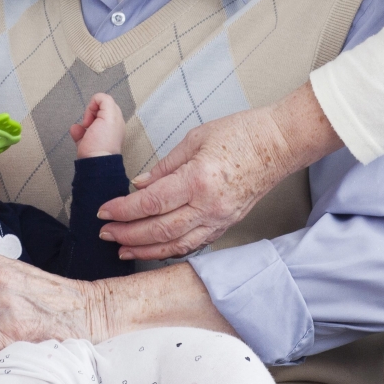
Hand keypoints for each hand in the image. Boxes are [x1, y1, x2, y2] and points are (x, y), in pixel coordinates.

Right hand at [71, 92, 124, 158]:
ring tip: (85, 131)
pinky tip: (77, 134)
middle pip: (95, 110)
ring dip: (82, 122)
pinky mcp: (86, 142)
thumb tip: (95, 101)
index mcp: (116, 119)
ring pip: (86, 120)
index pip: (105, 103)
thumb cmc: (103, 139)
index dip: (97, 105)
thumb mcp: (110, 115)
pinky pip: (78, 130)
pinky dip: (75, 130)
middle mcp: (108, 126)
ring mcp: (96, 134)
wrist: (95, 162)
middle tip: (90, 123)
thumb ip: (105, 101)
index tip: (96, 115)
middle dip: (89, 113)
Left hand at [95, 84, 338, 258]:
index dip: (123, 210)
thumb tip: (140, 184)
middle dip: (128, 234)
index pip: (151, 202)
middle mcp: (209, 205)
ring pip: (176, 244)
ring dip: (146, 249)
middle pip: (159, 229)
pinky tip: (155, 249)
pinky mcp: (227, 224)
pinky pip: (195, 244)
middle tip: (105, 233)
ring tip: (123, 249)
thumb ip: (165, 166)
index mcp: (198, 179)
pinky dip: (172, 250)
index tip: (104, 211)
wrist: (280, 144)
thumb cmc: (242, 133)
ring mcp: (220, 219)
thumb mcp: (195, 138)